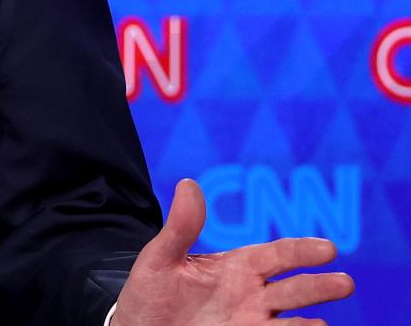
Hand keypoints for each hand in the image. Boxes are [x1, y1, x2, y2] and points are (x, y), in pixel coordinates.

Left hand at [113, 178, 353, 324]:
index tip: (327, 249)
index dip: (301, 251)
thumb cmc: (150, 293)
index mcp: (237, 267)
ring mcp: (250, 323)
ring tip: (323, 325)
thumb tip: (188, 184)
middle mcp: (252, 296)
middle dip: (319, 287)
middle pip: (294, 290)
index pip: (277, 255)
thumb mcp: (160, 259)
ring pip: (290, 323)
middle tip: (344, 283)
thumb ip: (180, 228)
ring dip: (309, 324)